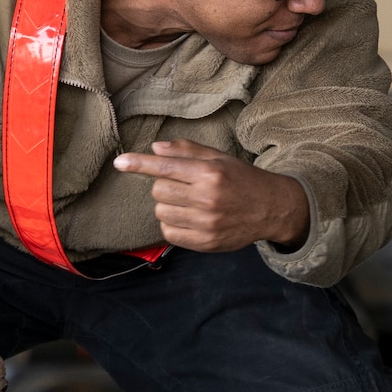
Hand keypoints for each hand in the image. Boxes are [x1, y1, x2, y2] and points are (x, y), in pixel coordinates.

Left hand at [113, 138, 309, 251]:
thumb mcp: (219, 158)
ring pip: (161, 212)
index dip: (139, 164)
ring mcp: (207, 223)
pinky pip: (169, 233)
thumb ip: (187, 152)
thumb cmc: (241, 179)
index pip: (165, 167)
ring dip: (167, 206)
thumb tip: (155, 149)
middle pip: (158, 191)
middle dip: (164, 186)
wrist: (271, 208)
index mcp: (210, 173)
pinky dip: (172, 225)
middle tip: (182, 186)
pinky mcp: (206, 243)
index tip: (120, 163)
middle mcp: (208, 198)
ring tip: (187, 203)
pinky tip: (188, 218)